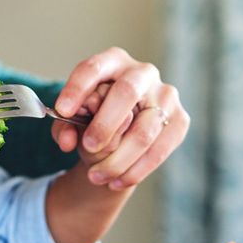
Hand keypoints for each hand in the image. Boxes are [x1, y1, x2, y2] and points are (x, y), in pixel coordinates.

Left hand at [49, 46, 188, 189]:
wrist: (125, 127)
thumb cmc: (95, 115)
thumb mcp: (73, 117)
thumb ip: (63, 125)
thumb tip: (67, 140)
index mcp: (113, 61)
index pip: (93, 68)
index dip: (77, 88)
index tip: (63, 111)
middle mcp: (143, 73)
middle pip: (127, 92)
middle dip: (105, 123)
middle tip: (88, 146)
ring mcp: (166, 95)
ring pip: (145, 129)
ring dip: (120, 159)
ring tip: (96, 176)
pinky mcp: (180, 120)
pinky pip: (161, 148)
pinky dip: (138, 169)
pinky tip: (118, 182)